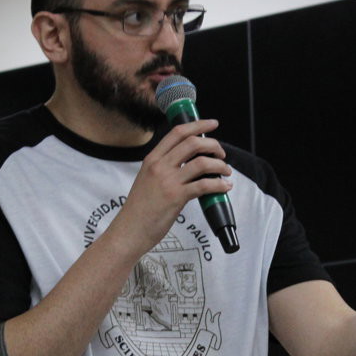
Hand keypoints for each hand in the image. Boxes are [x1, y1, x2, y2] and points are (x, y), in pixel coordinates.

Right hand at [106, 118, 231, 254]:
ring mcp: (168, 181)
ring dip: (220, 165)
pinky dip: (219, 184)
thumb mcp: (146, 180)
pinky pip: (204, 185)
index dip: (198, 125)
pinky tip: (224, 187)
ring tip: (225, 171)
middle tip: (221, 154)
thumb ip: (163, 169)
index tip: (212, 124)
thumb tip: (188, 164)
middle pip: (193, 143)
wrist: (129, 230)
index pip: (177, 133)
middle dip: (213, 145)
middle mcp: (159, 166)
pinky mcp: (176, 197)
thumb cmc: (139, 210)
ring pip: (202, 162)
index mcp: (152, 159)